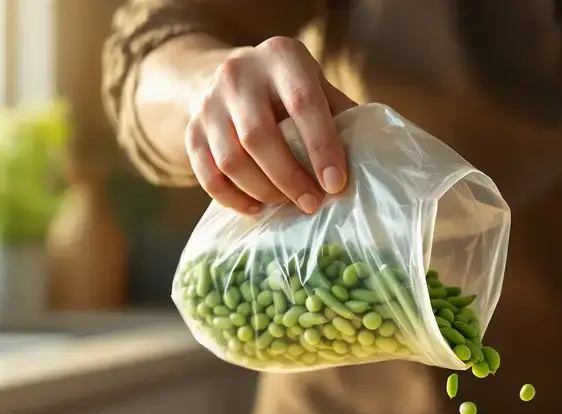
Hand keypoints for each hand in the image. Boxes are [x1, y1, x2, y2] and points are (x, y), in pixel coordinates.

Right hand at [186, 37, 356, 214]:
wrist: (233, 75)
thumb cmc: (290, 89)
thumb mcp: (317, 85)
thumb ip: (340, 114)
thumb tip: (371, 157)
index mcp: (281, 57)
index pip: (302, 103)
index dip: (321, 147)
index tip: (336, 184)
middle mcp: (239, 74)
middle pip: (258, 137)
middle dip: (289, 178)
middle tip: (312, 203)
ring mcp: (209, 101)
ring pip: (230, 159)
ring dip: (262, 190)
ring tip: (287, 204)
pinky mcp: (190, 128)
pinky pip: (206, 173)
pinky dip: (231, 197)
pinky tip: (256, 208)